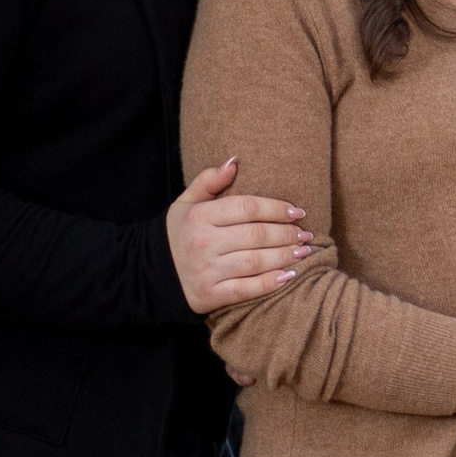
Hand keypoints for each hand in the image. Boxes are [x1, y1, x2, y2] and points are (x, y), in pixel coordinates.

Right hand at [166, 161, 311, 315]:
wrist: (149, 274)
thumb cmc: (177, 234)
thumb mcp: (185, 203)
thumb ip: (209, 181)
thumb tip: (235, 161)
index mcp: (200, 216)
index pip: (247, 207)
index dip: (276, 208)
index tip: (297, 211)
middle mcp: (204, 243)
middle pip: (256, 235)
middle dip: (286, 234)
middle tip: (305, 233)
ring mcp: (207, 271)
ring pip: (255, 261)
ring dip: (284, 256)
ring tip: (303, 252)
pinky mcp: (210, 295)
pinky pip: (246, 289)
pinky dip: (270, 283)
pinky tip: (289, 275)